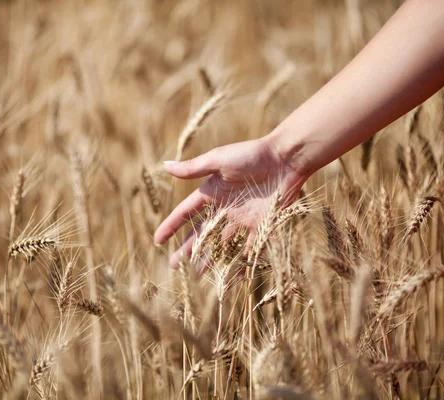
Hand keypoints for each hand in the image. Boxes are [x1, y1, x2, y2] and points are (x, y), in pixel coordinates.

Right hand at [154, 133, 307, 267]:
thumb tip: (165, 166)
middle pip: (202, 233)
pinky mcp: (262, 226)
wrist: (286, 159)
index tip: (158, 239)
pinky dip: (240, 262)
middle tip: (174, 266)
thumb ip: (193, 168)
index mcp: (212, 192)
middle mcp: (225, 208)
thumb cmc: (251, 155)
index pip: (186, 212)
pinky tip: (230, 276)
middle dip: (187, 249)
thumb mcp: (218, 160)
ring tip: (197, 275)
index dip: (171, 225)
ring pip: (222, 244)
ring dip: (209, 259)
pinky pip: (249, 248)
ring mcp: (243, 219)